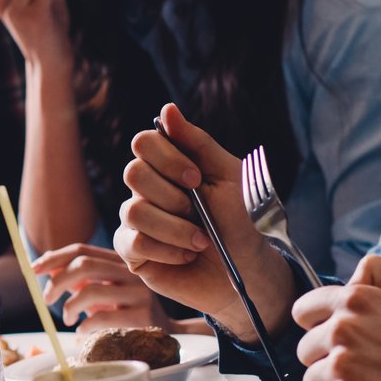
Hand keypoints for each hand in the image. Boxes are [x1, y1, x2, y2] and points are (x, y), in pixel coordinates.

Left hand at [30, 243, 171, 329]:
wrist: (167, 334)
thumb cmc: (126, 311)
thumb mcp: (103, 291)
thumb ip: (80, 278)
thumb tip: (47, 267)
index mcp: (120, 260)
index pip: (82, 248)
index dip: (54, 257)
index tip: (33, 269)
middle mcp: (132, 271)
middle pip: (84, 264)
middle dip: (57, 282)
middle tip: (47, 300)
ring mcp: (140, 292)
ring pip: (91, 290)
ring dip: (70, 306)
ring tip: (68, 319)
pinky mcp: (144, 316)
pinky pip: (104, 317)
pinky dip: (85, 325)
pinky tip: (82, 331)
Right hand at [112, 103, 293, 334]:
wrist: (248, 271)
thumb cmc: (242, 222)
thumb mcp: (230, 177)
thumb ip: (198, 143)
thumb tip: (167, 109)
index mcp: (168, 166)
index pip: (143, 143)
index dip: (167, 158)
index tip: (196, 179)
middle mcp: (147, 190)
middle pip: (133, 174)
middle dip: (173, 197)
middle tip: (199, 213)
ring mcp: (136, 221)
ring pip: (134, 211)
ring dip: (176, 228)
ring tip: (201, 241)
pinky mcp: (133, 252)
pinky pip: (134, 242)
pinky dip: (168, 250)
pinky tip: (186, 256)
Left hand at [291, 255, 380, 380]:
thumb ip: (376, 274)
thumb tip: (349, 277)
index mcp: (353, 300)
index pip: (302, 312)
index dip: (317, 327)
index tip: (335, 341)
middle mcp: (341, 331)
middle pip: (305, 350)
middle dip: (328, 360)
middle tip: (365, 370)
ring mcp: (341, 369)